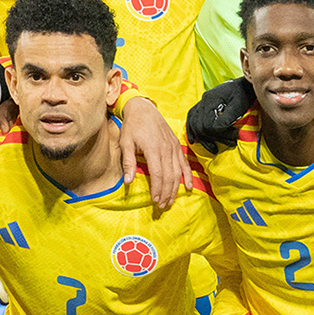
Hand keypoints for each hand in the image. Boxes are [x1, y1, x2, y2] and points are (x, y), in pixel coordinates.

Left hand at [116, 95, 189, 210]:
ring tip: (170, 200)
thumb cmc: (132, 126)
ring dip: (175, 188)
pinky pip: (184, 163)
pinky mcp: (177, 145)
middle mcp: (166, 149)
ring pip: (177, 172)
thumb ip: (128, 162)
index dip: (157, 189)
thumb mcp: (126, 142)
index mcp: (153, 149)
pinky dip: (187, 176)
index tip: (154, 200)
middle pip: (169, 176)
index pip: (158, 174)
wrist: (144, 108)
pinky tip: (188, 187)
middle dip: (166, 193)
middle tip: (162, 205)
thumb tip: (128, 182)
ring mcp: (173, 147)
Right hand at [186, 75, 251, 151]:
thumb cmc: (243, 95)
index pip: (208, 124)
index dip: (219, 134)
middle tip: (229, 143)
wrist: (244, 85)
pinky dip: (191, 130)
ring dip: (202, 138)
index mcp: (211, 100)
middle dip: (212, 138)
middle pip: (199, 126)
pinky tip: (194, 140)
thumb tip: (218, 131)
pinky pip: (192, 118)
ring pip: (193, 123)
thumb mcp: (238, 106)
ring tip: (213, 148)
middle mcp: (203, 100)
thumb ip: (227, 119)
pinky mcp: (202, 105)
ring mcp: (202, 102)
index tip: (234, 136)